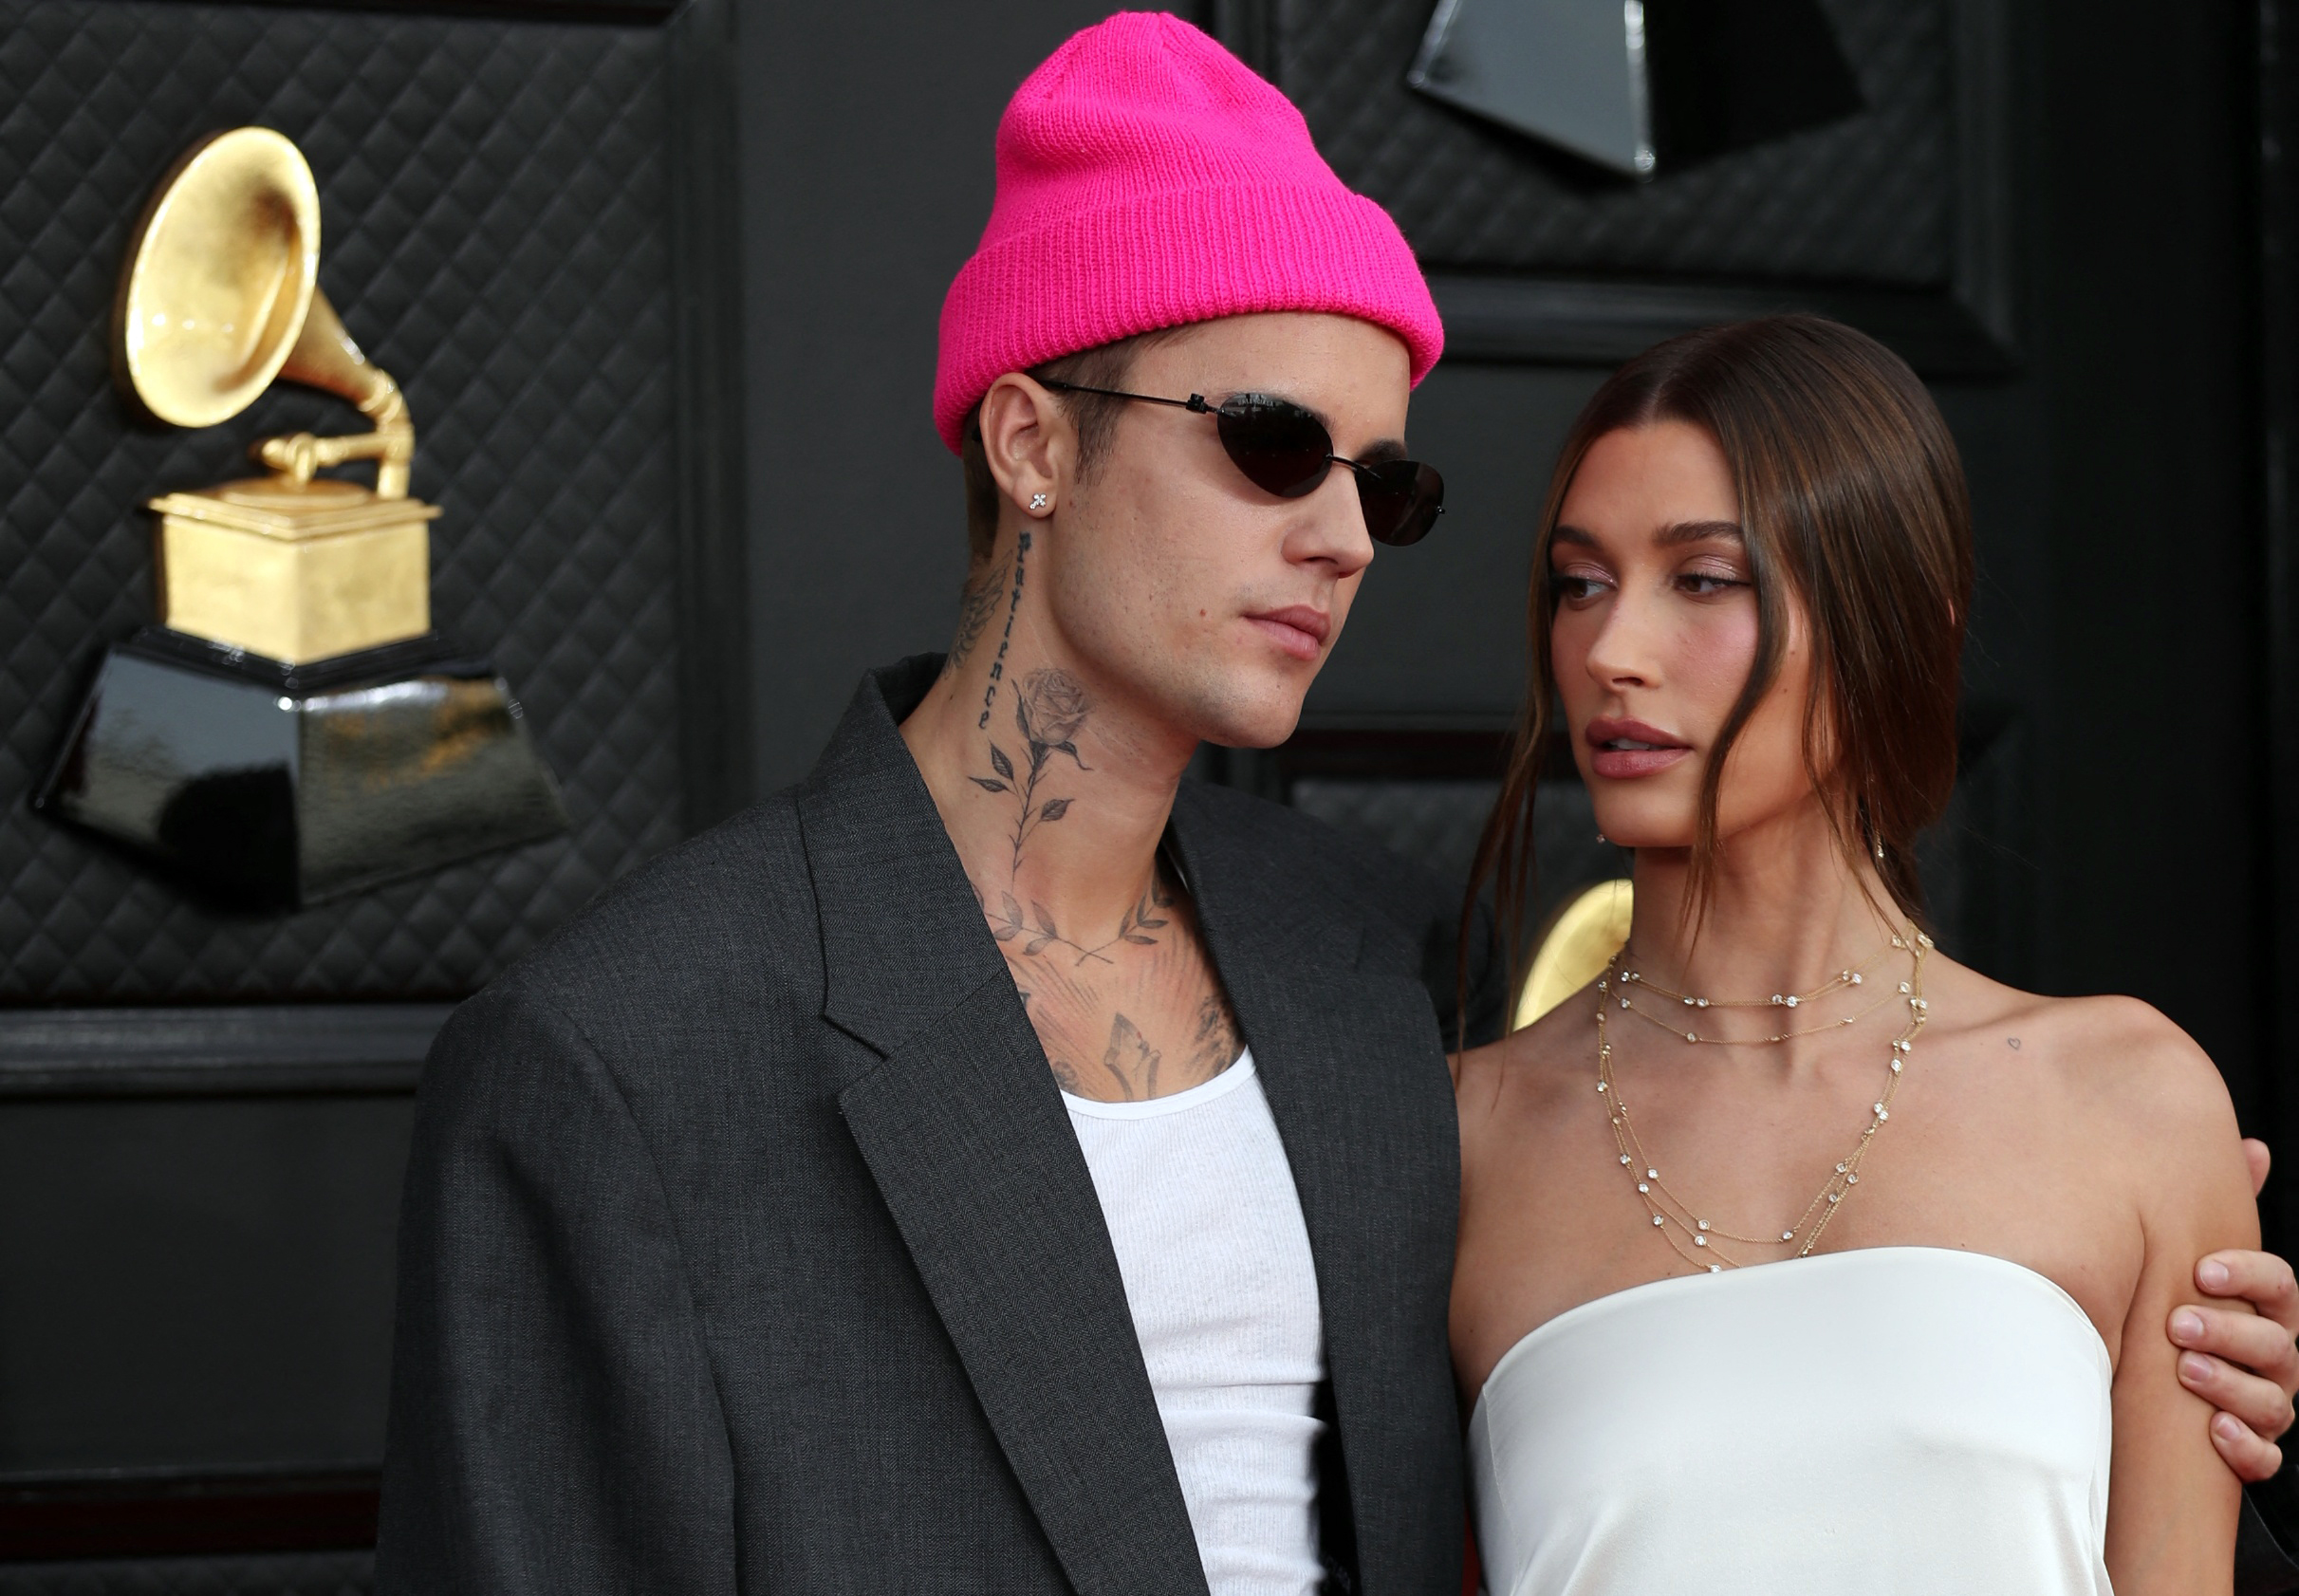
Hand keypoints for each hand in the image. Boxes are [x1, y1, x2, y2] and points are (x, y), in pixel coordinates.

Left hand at [2171, 1137, 2297, 1481]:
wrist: (2152, 1389)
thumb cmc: (2180, 1308)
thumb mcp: (2196, 1261)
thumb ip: (2218, 1207)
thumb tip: (2252, 1147)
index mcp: (2264, 1309)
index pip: (2279, 1285)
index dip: (2248, 1274)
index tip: (2202, 1269)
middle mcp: (2274, 1358)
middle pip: (2275, 1344)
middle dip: (2230, 1332)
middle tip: (2177, 1322)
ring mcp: (2268, 1405)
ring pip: (2274, 1401)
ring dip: (2232, 1387)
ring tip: (2187, 1371)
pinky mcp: (2252, 1451)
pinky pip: (2265, 1457)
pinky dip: (2246, 1448)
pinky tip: (2216, 1433)